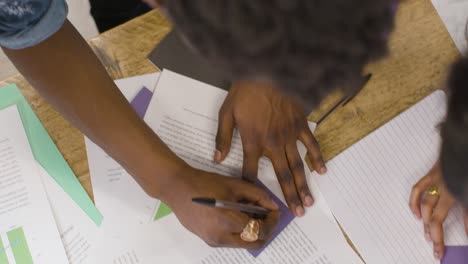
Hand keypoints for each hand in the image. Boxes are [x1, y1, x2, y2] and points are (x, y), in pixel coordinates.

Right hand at [165, 166, 280, 248]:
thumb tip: (272, 206)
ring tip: (254, 215)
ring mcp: (214, 241)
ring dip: (253, 232)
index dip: (272, 222)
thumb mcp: (235, 185)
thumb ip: (258, 196)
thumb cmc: (205, 183)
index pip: (260, 231)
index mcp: (228, 222)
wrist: (177, 188)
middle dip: (266, 230)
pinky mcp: (208, 240)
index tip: (276, 212)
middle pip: (254, 242)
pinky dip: (241, 232)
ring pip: (243, 243)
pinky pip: (232, 241)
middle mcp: (221, 237)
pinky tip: (240, 217)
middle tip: (268, 216)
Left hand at [214, 80, 325, 216]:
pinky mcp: (300, 125)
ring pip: (298, 165)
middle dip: (289, 195)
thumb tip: (218, 158)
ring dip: (304, 184)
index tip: (257, 201)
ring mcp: (289, 135)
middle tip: (298, 213)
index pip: (250, 170)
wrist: (265, 69)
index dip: (252, 186)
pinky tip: (322, 171)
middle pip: (281, 175)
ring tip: (309, 202)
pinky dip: (317, 158)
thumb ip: (223, 137)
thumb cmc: (245, 90)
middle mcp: (272, 143)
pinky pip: (311, 144)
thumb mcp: (227, 112)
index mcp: (253, 141)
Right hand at [409, 161, 467, 258]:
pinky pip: (418, 189)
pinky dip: (414, 202)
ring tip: (427, 235)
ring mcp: (437, 180)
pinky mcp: (431, 173)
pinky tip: (416, 213)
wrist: (464, 143)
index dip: (455, 235)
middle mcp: (446, 188)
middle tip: (436, 249)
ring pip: (426, 205)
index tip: (448, 248)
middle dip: (436, 235)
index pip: (458, 219)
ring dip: (425, 222)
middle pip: (437, 217)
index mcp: (459, 192)